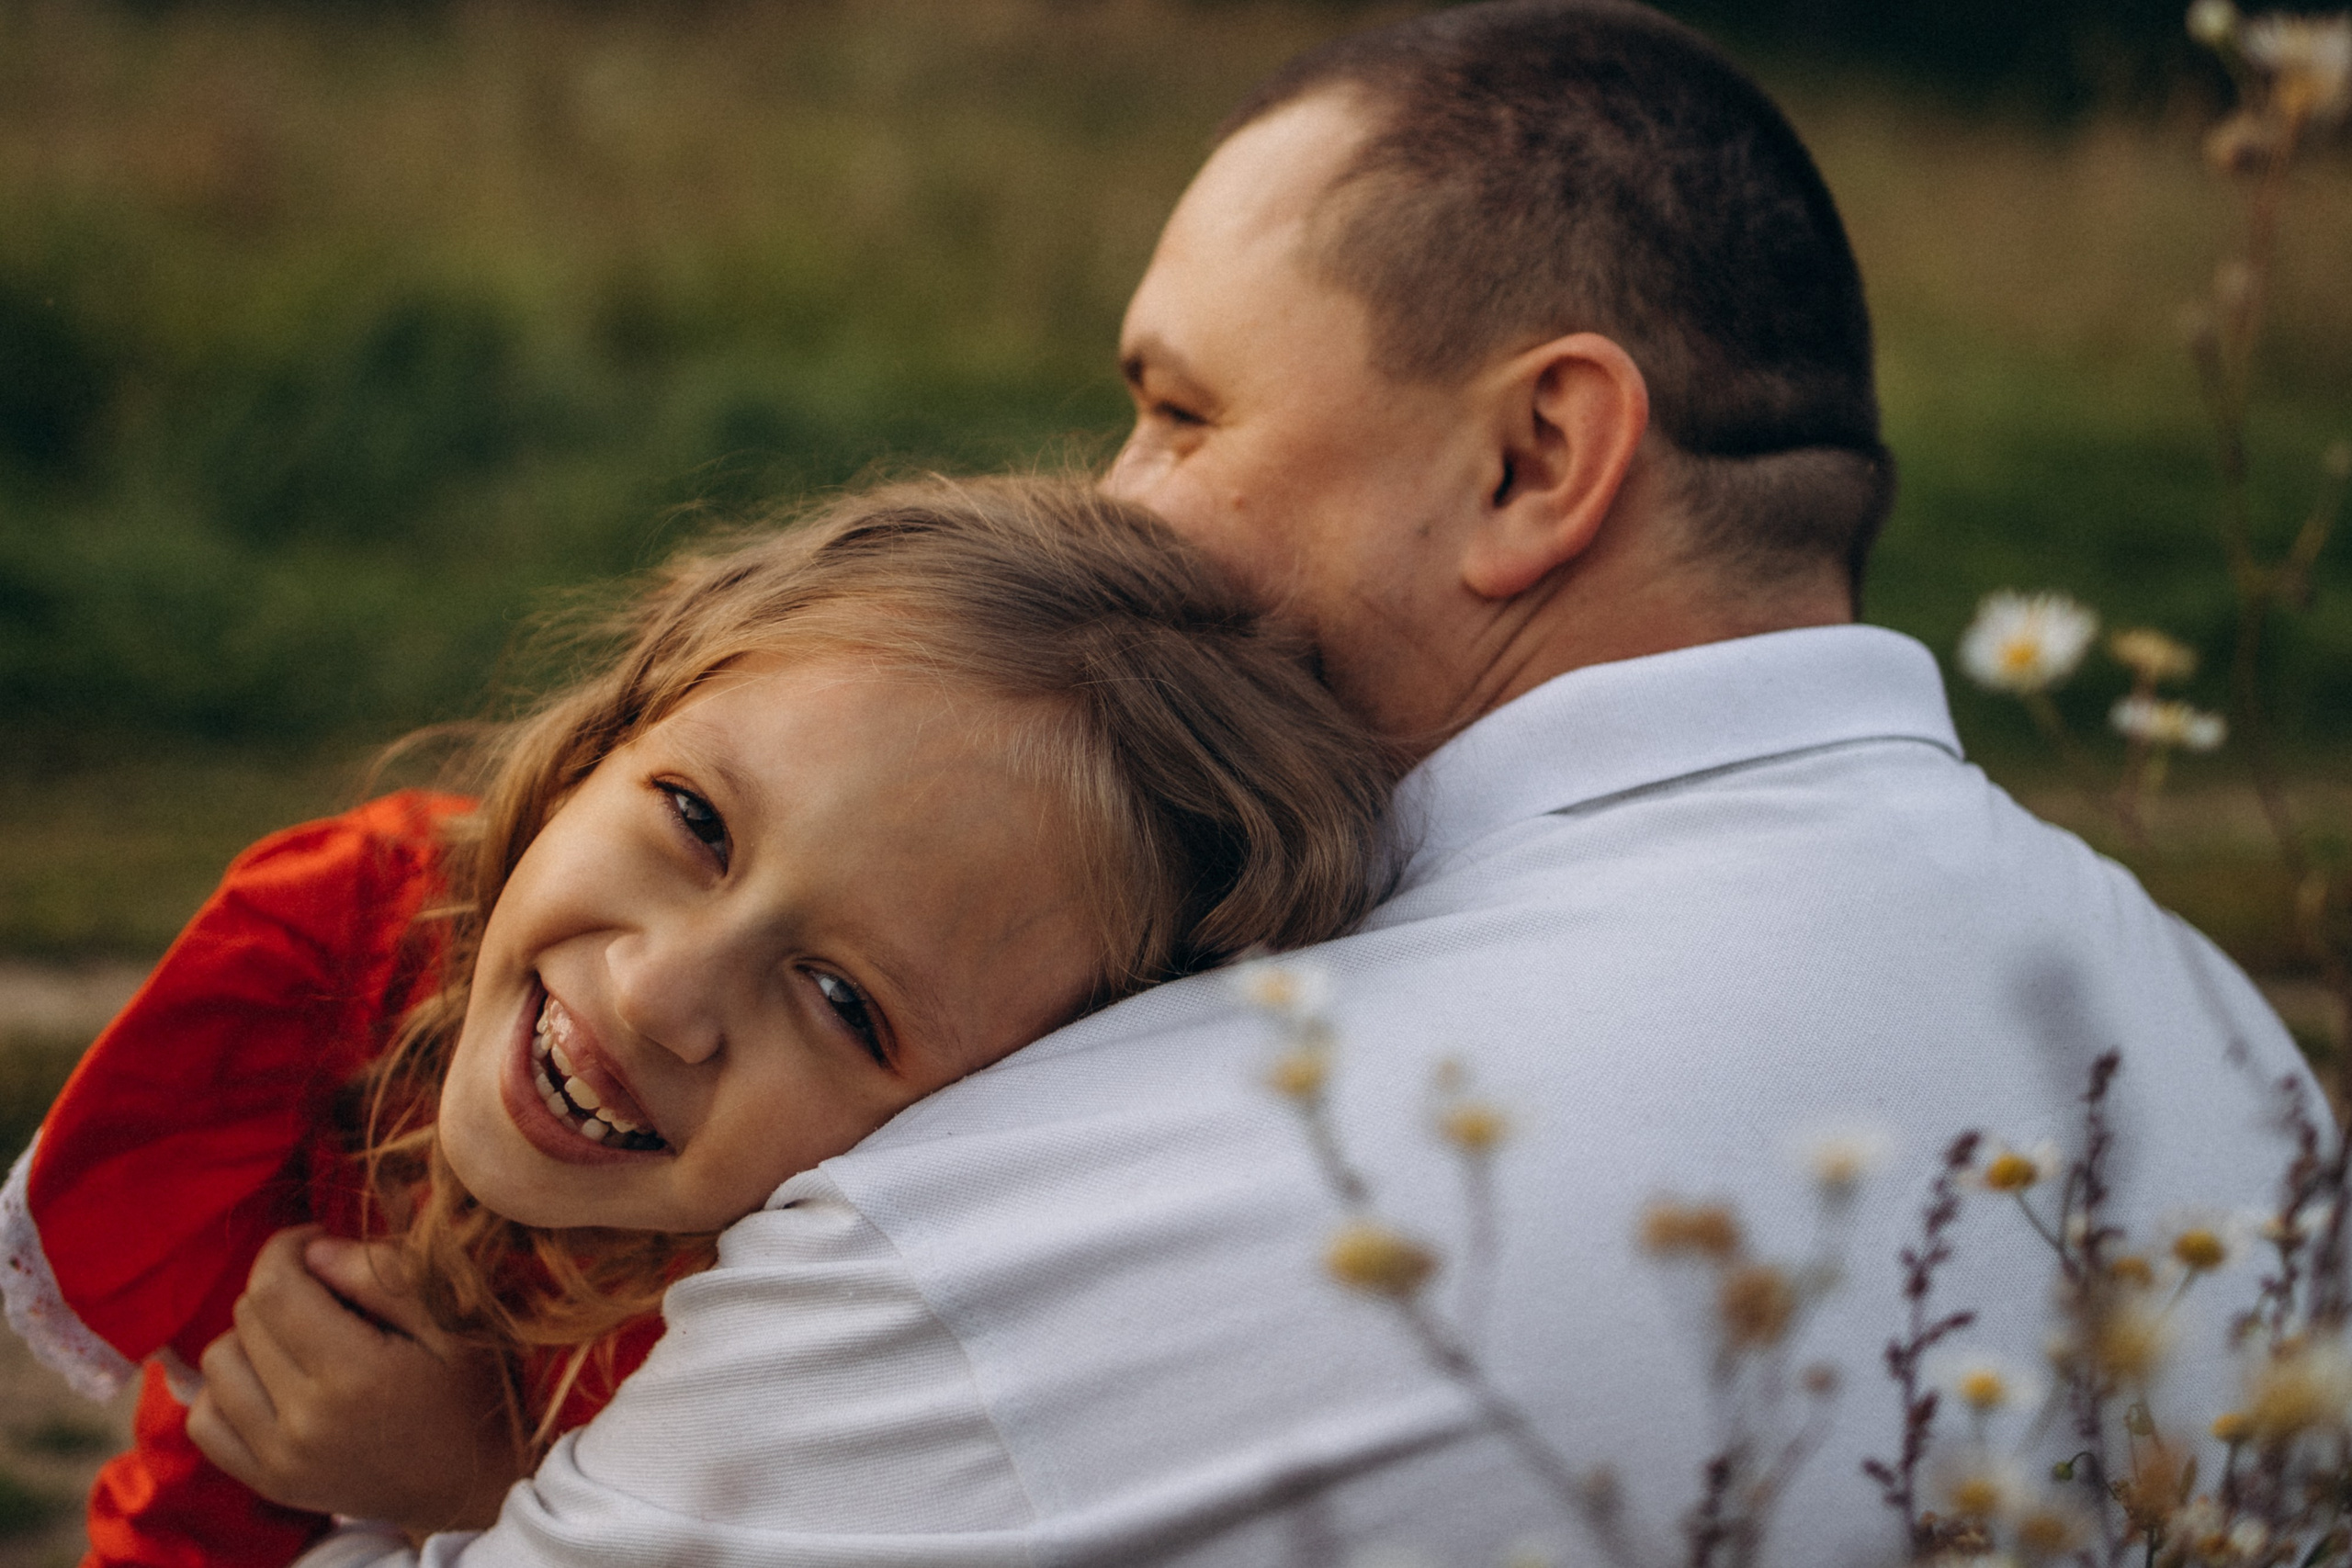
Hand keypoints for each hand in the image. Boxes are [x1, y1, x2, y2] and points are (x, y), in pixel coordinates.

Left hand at [186, 1226, 527, 1537]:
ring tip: (297, 1334)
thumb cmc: (467, 1392)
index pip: (274, 1288)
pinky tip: (268, 1377)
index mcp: (354, 1375)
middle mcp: (305, 1422)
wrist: (468, 1483)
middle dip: (280, 1286)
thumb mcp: (451, 1322)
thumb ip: (385, 1275)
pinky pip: (204, 1421)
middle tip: (326, 1290)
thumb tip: (313, 1250)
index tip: (317, 1242)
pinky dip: (225, 1388)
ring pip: (217, 1363)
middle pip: (246, 1319)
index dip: (285, 1248)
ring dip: (250, 1335)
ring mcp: (278, 1459)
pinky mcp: (267, 1482)